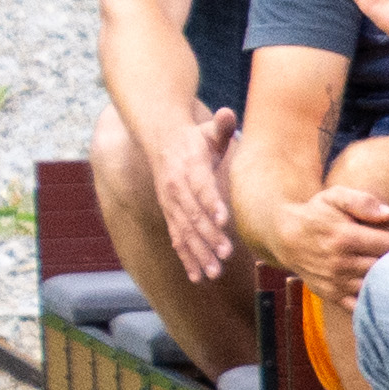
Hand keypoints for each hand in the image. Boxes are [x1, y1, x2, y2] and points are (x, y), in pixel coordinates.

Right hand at [157, 103, 239, 283]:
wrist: (161, 143)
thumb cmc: (193, 139)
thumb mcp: (206, 130)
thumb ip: (219, 126)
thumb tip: (228, 112)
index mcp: (189, 169)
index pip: (201, 187)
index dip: (211, 203)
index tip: (224, 219)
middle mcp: (177, 190)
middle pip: (193, 216)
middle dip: (209, 237)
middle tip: (225, 254)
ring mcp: (172, 206)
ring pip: (185, 232)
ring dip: (198, 254)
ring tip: (213, 273)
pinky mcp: (171, 216)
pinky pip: (178, 239)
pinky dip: (186, 258)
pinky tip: (197, 277)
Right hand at [290, 181, 388, 293]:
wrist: (285, 236)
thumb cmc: (317, 213)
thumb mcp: (334, 197)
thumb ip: (361, 201)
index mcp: (344, 238)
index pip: (387, 245)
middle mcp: (340, 263)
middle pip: (384, 269)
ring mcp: (335, 282)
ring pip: (374, 289)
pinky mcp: (331, 295)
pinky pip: (358, 306)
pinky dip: (375, 304)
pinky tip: (388, 296)